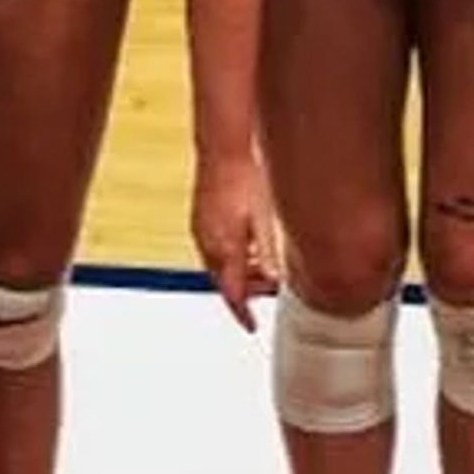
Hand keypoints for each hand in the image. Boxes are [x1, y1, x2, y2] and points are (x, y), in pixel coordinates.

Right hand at [192, 149, 283, 330]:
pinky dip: (232, 256)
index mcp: (224, 247)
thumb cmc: (245, 176)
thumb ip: (268, 254)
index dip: (243, 313)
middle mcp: (207, 243)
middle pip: (226, 282)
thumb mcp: (265, 219)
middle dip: (247, 290)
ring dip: (241, 272)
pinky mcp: (201, 220)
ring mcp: (201, 231)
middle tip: (270, 289)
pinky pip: (215, 249)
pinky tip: (249, 245)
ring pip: (220, 266)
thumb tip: (273, 280)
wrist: (224, 147)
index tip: (251, 326)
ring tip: (265, 266)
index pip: (232, 294)